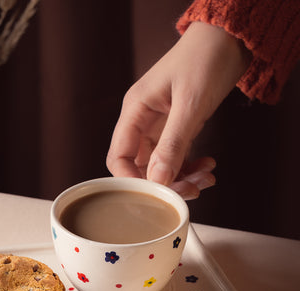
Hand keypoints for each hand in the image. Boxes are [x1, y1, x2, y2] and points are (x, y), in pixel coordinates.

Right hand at [106, 22, 250, 198]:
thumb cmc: (206, 58)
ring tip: (206, 177)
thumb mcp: (190, 103)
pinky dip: (191, 166)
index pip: (119, 157)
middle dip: (164, 182)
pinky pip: (177, 157)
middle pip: (141, 166)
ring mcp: (160, 125)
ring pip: (161, 165)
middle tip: (190, 189)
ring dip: (182, 177)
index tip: (156, 194)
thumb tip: (158, 179)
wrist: (230, 38)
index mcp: (135, 110)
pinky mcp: (177, 128)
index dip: (132, 181)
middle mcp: (143, 120)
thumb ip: (173, 143)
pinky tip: (207, 166)